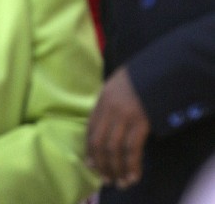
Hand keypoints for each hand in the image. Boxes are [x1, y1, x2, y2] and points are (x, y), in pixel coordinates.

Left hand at [86, 66, 149, 188]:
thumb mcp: (117, 83)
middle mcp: (110, 108)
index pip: (91, 128)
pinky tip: (133, 176)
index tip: (91, 163)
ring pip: (114, 149)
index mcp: (103, 98)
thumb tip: (107, 122)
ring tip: (119, 182)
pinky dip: (131, 166)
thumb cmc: (140, 75)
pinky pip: (132, 149)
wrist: (160, 68)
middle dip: (101, 163)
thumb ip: (110, 101)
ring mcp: (125, 115)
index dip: (89, 148)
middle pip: (99, 141)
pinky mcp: (141, 122)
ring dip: (115, 169)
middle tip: (104, 178)